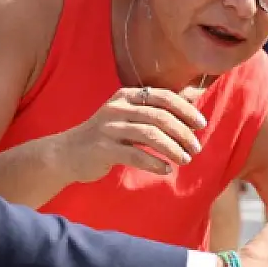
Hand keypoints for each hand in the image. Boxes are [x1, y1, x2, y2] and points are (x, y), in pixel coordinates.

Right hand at [51, 86, 206, 181]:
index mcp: (126, 96)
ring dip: (172, 149)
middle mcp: (117, 108)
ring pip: (150, 135)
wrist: (66, 153)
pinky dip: (154, 163)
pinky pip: (135, 155)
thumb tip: (192, 102)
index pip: (162, 97)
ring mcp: (108, 128)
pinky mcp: (103, 148)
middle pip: (159, 117)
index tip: (201, 124)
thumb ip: (152, 110)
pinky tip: (165, 169)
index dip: (185, 110)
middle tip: (195, 148)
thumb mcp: (126, 116)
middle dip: (182, 133)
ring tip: (184, 160)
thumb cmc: (105, 136)